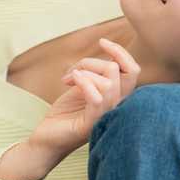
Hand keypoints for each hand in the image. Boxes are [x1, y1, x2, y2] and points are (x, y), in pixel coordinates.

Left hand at [27, 39, 139, 161]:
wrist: (46, 137)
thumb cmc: (65, 112)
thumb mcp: (83, 85)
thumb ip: (98, 73)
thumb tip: (110, 54)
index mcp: (117, 96)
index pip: (133, 71)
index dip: (121, 52)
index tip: (102, 42)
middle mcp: (116, 107)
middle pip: (120, 71)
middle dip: (93, 62)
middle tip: (75, 70)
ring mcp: (105, 117)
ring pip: (108, 81)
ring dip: (83, 72)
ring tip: (68, 79)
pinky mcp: (91, 124)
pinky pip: (97, 97)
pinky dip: (82, 81)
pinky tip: (68, 82)